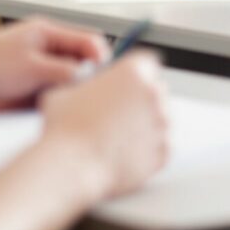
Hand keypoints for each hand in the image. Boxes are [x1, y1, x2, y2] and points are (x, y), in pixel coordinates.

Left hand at [0, 19, 109, 111]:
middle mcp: (47, 50)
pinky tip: (60, 108)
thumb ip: (65, 71)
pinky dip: (62, 101)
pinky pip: (58, 94)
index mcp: (48, 33)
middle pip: (82, 60)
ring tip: (74, 101)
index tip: (105, 74)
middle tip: (92, 91)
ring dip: (75, 90)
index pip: (88, 40)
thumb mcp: (32, 67)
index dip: (100, 56)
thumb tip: (91, 75)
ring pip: (71, 80)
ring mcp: (41, 70)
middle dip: (89, 75)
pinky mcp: (34, 89)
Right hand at [38, 51, 169, 197]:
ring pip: (159, 119)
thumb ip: (83, 83)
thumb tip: (83, 85)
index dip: (132, 76)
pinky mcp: (164, 150)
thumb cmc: (66, 128)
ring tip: (116, 137)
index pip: (145, 64)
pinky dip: (147, 150)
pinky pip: (160, 146)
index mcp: (134, 72)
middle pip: (155, 91)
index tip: (124, 85)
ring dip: (144, 125)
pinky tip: (123, 152)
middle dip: (139, 100)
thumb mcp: (65, 90)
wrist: (71, 165)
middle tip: (117, 114)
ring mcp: (162, 123)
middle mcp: (154, 94)